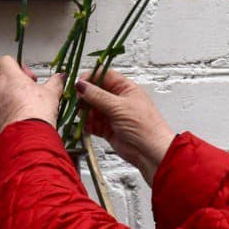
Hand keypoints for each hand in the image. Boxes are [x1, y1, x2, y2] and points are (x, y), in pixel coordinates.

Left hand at [0, 57, 63, 136]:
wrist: (27, 136)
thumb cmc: (36, 113)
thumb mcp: (51, 93)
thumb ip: (55, 82)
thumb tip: (60, 77)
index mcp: (10, 77)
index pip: (6, 61)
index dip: (18, 66)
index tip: (29, 76)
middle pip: (3, 78)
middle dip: (16, 83)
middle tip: (30, 91)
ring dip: (10, 98)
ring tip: (26, 107)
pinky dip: (7, 113)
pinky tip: (20, 119)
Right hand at [75, 69, 176, 184]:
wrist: (151, 153)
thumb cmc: (144, 126)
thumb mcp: (119, 107)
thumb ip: (97, 96)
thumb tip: (81, 85)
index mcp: (125, 88)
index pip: (104, 76)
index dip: (90, 78)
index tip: (78, 84)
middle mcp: (118, 100)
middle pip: (95, 92)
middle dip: (84, 96)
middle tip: (77, 102)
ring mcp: (112, 115)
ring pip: (91, 108)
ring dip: (84, 112)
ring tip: (81, 116)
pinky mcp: (107, 129)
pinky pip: (92, 123)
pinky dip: (87, 124)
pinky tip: (85, 126)